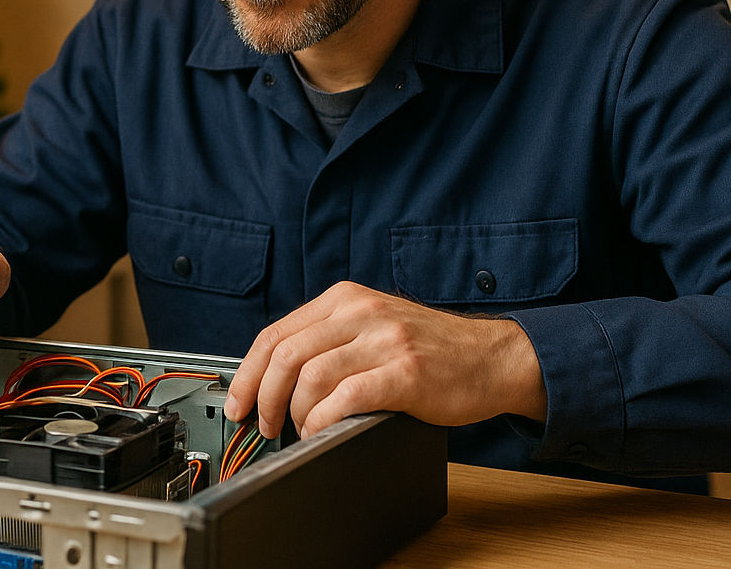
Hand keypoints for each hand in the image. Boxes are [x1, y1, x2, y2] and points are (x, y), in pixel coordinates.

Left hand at [223, 281, 545, 439]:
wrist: (492, 357)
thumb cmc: (431, 349)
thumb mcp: (374, 325)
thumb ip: (330, 337)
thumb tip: (274, 376)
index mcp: (346, 298)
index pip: (276, 333)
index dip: (248, 374)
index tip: (238, 403)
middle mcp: (361, 312)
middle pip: (286, 355)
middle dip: (265, 398)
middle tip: (266, 426)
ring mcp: (383, 341)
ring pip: (310, 378)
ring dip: (297, 415)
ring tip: (304, 431)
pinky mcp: (404, 373)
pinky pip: (345, 398)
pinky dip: (324, 421)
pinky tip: (325, 432)